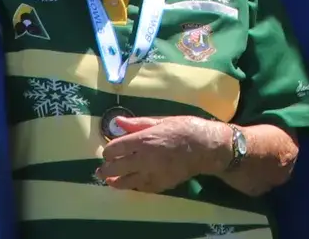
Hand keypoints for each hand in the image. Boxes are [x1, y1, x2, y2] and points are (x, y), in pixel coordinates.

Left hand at [99, 115, 228, 192]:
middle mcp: (144, 158)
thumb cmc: (185, 129)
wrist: (207, 148)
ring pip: (125, 182)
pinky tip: (131, 182)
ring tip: (110, 180)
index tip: (108, 151)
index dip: (107, 151)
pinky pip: (140, 188)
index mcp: (143, 139)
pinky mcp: (160, 185)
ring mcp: (152, 174)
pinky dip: (133, 185)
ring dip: (114, 181)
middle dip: (105, 169)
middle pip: (114, 168)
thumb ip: (138, 124)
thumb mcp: (162, 120)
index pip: (114, 149)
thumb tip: (117, 122)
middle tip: (102, 169)